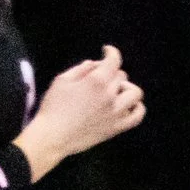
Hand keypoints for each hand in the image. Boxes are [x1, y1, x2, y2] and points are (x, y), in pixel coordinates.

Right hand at [19, 47, 144, 175]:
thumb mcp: (61, 81)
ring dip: (126, 88)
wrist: (52, 137)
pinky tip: (127, 105)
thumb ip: (80, 69)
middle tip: (97, 78)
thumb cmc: (53, 108)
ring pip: (135, 93)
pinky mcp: (116, 127)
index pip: (114, 60)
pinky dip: (137, 107)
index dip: (111, 52)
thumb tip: (95, 63)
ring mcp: (115, 113)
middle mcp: (109, 95)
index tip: (106, 51)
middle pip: (121, 76)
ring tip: (114, 92)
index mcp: (96, 81)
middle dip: (110, 73)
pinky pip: (138, 115)